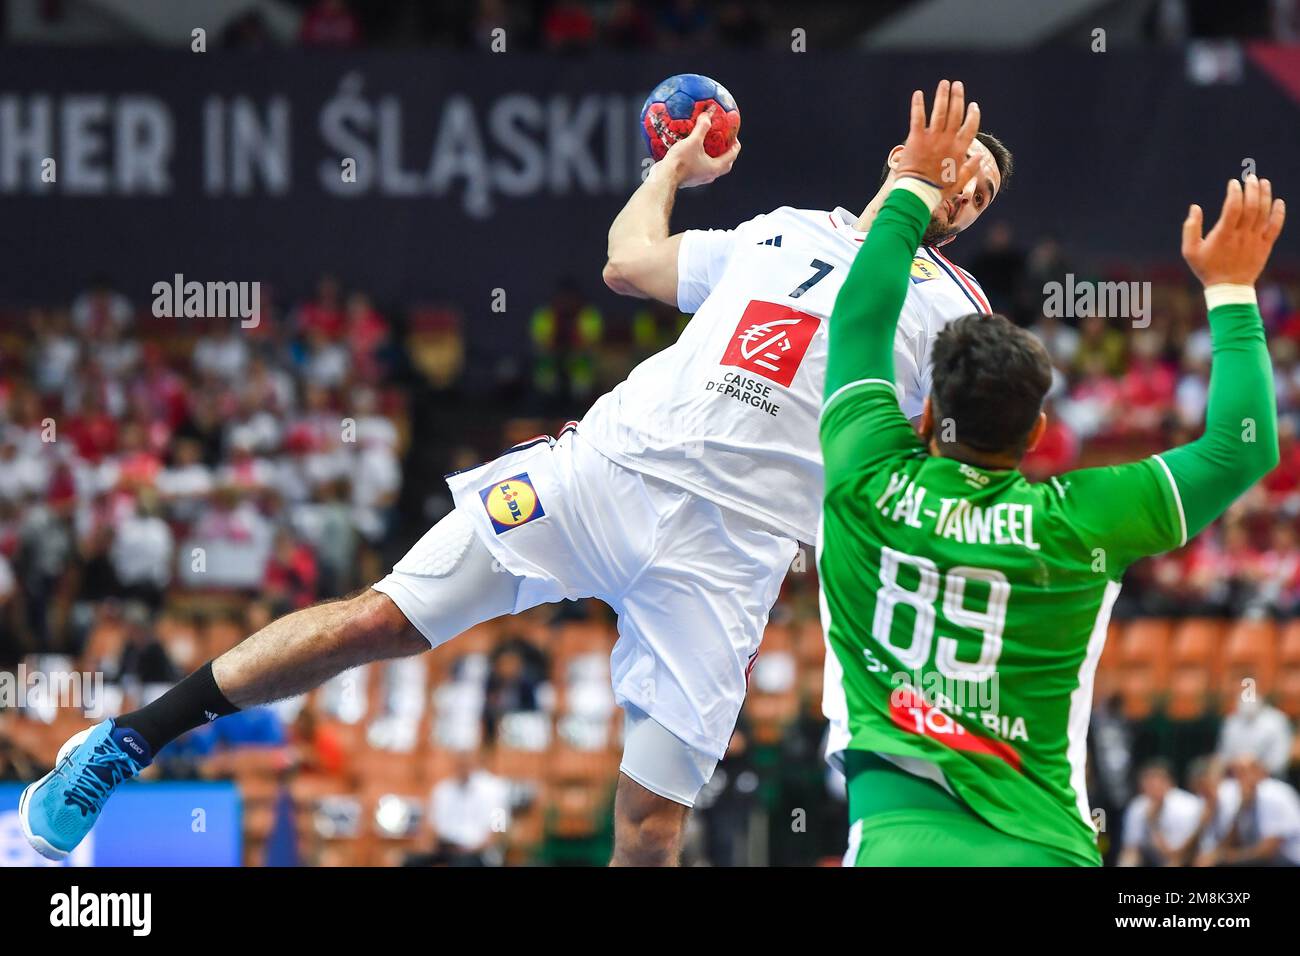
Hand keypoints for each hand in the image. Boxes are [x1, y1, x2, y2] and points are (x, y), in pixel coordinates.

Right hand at [661, 110, 740, 187]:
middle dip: (726, 153)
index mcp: (715, 168)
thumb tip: (708, 114)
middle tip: (725, 143)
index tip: (734, 137)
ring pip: (711, 167)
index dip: (735, 146)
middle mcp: (709, 175)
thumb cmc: (681, 161)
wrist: (664, 177)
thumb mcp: (693, 141)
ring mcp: (699, 178)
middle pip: (724, 164)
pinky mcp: (690, 178)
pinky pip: (698, 167)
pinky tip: (692, 150)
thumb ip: (702, 127)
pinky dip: (699, 158)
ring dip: (713, 157)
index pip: (732, 156)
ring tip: (709, 146)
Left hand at [894, 79, 981, 197]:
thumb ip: (971, 169)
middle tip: (957, 85)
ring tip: (944, 83)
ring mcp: (932, 138)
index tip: (973, 105)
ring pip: (940, 111)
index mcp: (959, 150)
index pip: (971, 127)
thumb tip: (981, 157)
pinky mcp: (916, 139)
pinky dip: (918, 105)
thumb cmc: (937, 190)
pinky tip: (918, 93)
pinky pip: (918, 117)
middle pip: (956, 113)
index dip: (973, 115)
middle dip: (958, 97)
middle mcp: (948, 140)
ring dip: (943, 95)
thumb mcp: (959, 182)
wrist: (917, 193)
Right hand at [1182, 174, 1285, 286]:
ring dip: (1265, 196)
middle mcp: (1242, 236)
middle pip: (1251, 207)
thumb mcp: (1190, 251)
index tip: (1233, 183)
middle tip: (1250, 178)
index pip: (1232, 208)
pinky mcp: (1265, 246)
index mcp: (1223, 235)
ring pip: (1264, 213)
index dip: (1234, 193)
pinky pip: (1275, 227)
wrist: (1229, 288)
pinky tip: (1278, 201)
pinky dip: (1278, 213)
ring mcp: (1255, 240)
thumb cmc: (1207, 269)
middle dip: (1252, 190)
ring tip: (1263, 182)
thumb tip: (1195, 207)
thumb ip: (1190, 228)